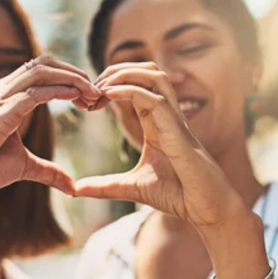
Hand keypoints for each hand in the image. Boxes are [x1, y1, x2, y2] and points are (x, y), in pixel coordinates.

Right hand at [0, 55, 100, 197]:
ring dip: (72, 78)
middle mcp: (2, 90)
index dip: (68, 79)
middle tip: (97, 92)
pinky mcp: (0, 112)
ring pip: (42, 71)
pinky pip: (35, 92)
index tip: (89, 97)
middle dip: (75, 73)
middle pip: (45, 63)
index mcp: (6, 97)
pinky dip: (60, 90)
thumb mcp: (23, 166)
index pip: (42, 73)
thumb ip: (48, 171)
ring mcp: (0, 98)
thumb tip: (71, 185)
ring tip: (93, 92)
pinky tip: (77, 97)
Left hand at [75, 62, 245, 231]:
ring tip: (97, 88)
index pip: (133, 87)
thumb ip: (103, 186)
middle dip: (113, 71)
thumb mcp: (129, 187)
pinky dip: (129, 90)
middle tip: (88, 90)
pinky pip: (153, 97)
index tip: (86, 103)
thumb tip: (74, 190)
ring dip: (122, 74)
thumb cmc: (174, 194)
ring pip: (152, 74)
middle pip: (143, 70)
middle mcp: (164, 114)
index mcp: (155, 122)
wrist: (203, 207)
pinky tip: (107, 95)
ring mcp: (172, 118)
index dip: (108, 87)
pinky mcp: (176, 128)